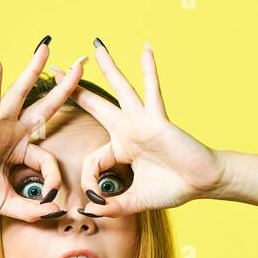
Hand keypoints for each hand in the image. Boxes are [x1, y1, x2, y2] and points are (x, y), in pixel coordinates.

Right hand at [0, 41, 87, 219]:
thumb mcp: (9, 204)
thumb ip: (32, 209)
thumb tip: (55, 213)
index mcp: (19, 150)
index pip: (49, 159)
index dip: (53, 181)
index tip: (51, 199)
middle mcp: (11, 133)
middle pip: (43, 106)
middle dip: (64, 87)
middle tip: (81, 64)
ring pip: (20, 95)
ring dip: (33, 69)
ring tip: (45, 47)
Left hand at [56, 40, 225, 216]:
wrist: (201, 183)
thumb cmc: (172, 188)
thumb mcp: (134, 202)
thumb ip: (111, 206)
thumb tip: (87, 210)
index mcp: (120, 150)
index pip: (92, 159)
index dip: (88, 180)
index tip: (94, 198)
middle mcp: (128, 131)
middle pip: (96, 105)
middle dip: (74, 89)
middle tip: (56, 70)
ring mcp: (142, 121)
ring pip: (120, 90)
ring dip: (108, 68)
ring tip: (96, 47)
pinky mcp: (157, 119)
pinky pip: (152, 91)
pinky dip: (150, 70)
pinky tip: (146, 50)